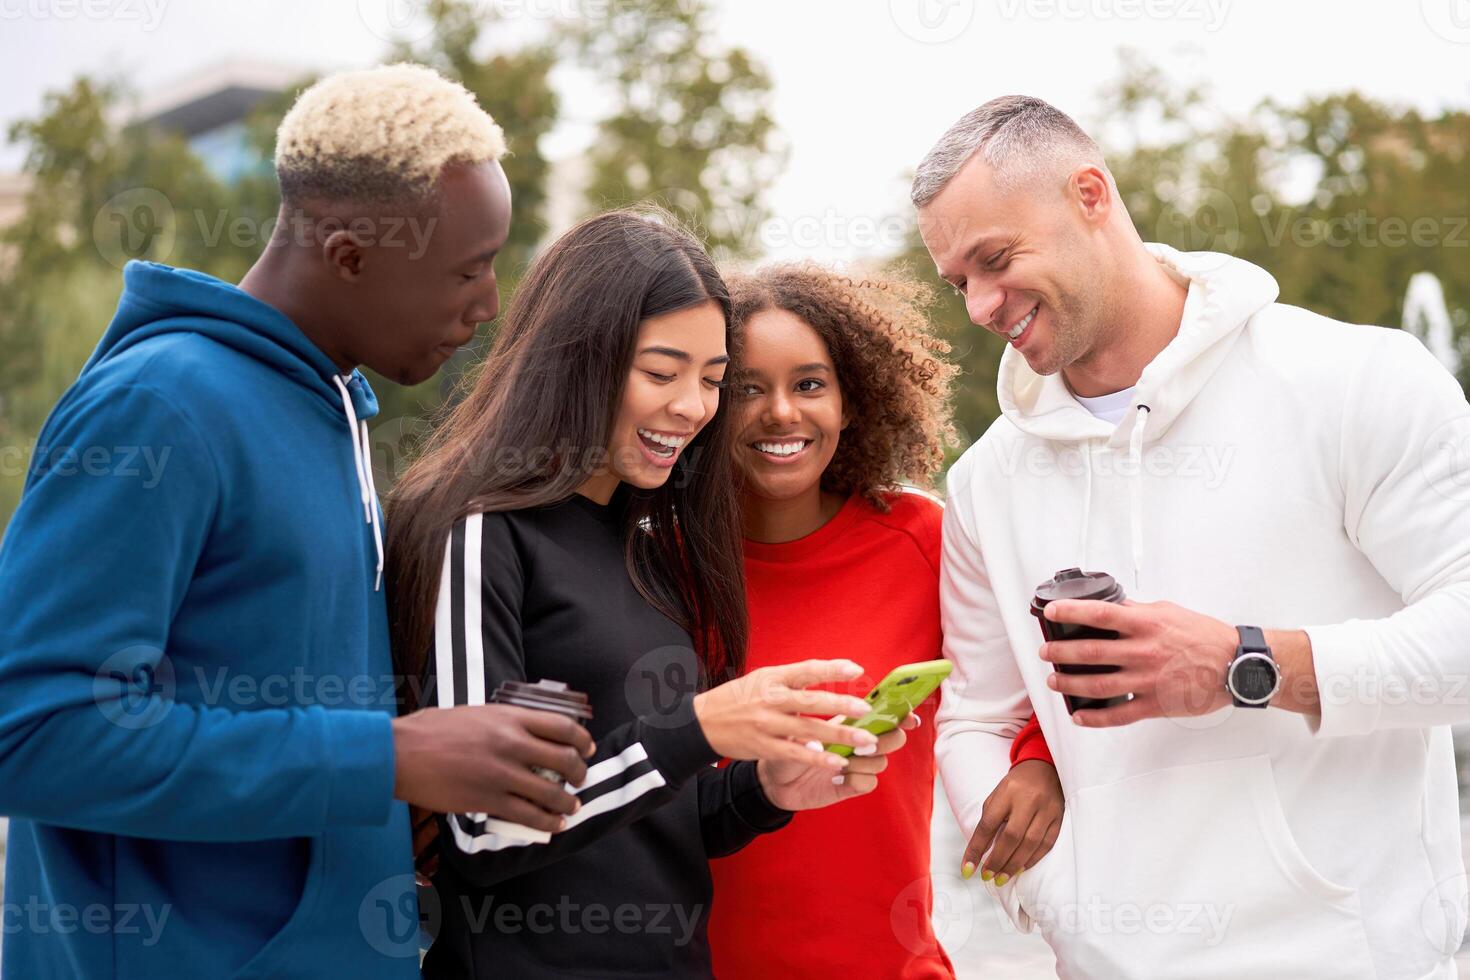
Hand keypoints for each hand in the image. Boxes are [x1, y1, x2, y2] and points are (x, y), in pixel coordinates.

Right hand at [392, 704, 595, 832]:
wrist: (400, 754)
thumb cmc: (432, 731)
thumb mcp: (476, 714)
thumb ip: (504, 723)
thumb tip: (526, 735)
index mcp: (509, 717)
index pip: (562, 726)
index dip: (581, 740)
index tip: (587, 748)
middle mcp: (511, 743)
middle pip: (565, 759)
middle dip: (580, 773)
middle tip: (580, 780)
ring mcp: (501, 774)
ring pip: (551, 793)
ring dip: (567, 803)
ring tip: (570, 808)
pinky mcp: (488, 800)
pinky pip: (528, 815)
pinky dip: (546, 822)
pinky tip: (553, 825)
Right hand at [693, 659, 879, 772]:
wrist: (702, 722)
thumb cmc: (738, 698)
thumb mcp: (762, 679)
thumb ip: (793, 679)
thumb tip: (830, 674)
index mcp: (773, 678)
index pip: (807, 670)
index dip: (833, 670)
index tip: (857, 670)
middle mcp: (771, 699)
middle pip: (812, 702)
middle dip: (842, 706)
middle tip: (867, 711)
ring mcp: (767, 724)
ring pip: (809, 730)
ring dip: (840, 736)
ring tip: (866, 741)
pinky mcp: (764, 746)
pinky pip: (796, 753)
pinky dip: (818, 758)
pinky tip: (838, 762)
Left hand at [756, 714, 920, 810]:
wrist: (772, 777)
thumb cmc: (784, 743)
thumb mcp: (796, 723)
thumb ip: (813, 713)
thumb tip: (828, 705)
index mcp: (849, 723)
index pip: (882, 715)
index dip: (900, 714)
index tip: (908, 714)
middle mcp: (857, 743)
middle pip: (892, 739)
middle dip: (889, 737)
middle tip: (870, 739)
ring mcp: (856, 766)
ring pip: (881, 761)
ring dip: (866, 759)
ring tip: (844, 759)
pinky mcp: (850, 787)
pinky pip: (868, 783)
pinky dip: (857, 779)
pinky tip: (837, 776)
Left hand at [962, 759, 1062, 884]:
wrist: (1044, 768)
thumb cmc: (1015, 787)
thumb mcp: (997, 796)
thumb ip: (989, 821)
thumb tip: (980, 853)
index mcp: (1006, 792)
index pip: (987, 824)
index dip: (976, 848)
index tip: (967, 869)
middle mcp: (1027, 800)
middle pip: (1011, 836)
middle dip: (997, 860)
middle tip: (987, 877)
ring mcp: (1046, 809)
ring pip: (1030, 843)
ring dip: (1014, 864)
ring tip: (1001, 878)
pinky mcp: (1059, 817)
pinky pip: (1047, 843)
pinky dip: (1033, 859)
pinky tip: (1021, 868)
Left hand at [1038, 598, 1238, 726]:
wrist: (1235, 665)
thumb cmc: (1205, 637)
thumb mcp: (1169, 612)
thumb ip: (1137, 610)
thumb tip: (1112, 606)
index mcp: (1146, 625)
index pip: (1100, 615)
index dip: (1071, 612)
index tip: (1051, 612)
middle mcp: (1143, 652)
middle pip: (1090, 652)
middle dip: (1061, 652)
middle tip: (1047, 653)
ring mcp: (1148, 680)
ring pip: (1098, 685)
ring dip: (1070, 684)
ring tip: (1055, 680)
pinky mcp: (1155, 705)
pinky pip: (1119, 715)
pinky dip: (1095, 718)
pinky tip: (1080, 716)